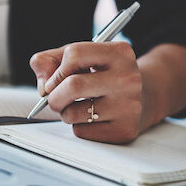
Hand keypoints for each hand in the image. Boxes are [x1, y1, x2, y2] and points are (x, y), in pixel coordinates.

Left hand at [29, 42, 148, 143]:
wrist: (143, 98)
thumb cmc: (103, 75)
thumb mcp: (81, 58)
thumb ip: (51, 61)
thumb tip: (43, 86)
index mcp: (119, 53)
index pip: (74, 54)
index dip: (56, 70)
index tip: (54, 80)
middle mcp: (128, 78)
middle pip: (73, 85)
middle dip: (54, 96)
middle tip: (53, 99)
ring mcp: (129, 106)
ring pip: (73, 113)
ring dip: (65, 112)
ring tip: (76, 106)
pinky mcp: (125, 129)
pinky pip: (82, 132)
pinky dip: (78, 126)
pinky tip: (92, 118)